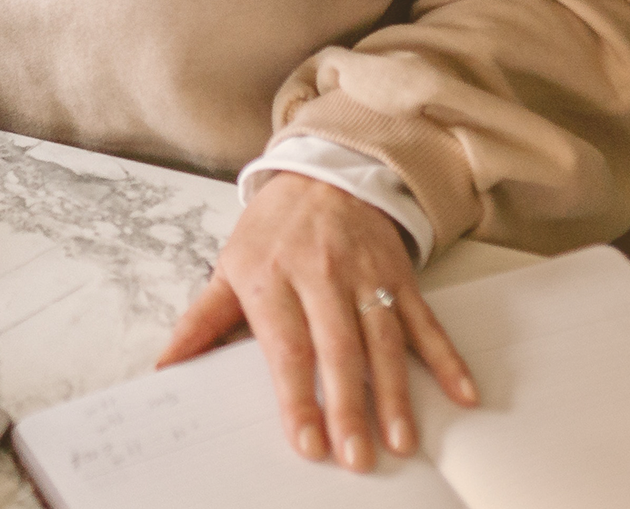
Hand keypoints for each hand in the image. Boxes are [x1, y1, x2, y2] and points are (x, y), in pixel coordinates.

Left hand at [156, 172, 476, 471]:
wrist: (325, 172)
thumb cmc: (271, 228)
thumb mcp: (228, 266)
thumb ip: (201, 322)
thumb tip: (168, 365)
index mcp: (272, 279)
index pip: (287, 348)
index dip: (297, 397)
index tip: (306, 441)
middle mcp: (321, 278)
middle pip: (338, 351)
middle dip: (349, 408)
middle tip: (356, 456)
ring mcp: (366, 278)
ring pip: (384, 343)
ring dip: (395, 395)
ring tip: (401, 440)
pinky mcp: (400, 278)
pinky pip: (425, 323)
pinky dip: (447, 358)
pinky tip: (462, 393)